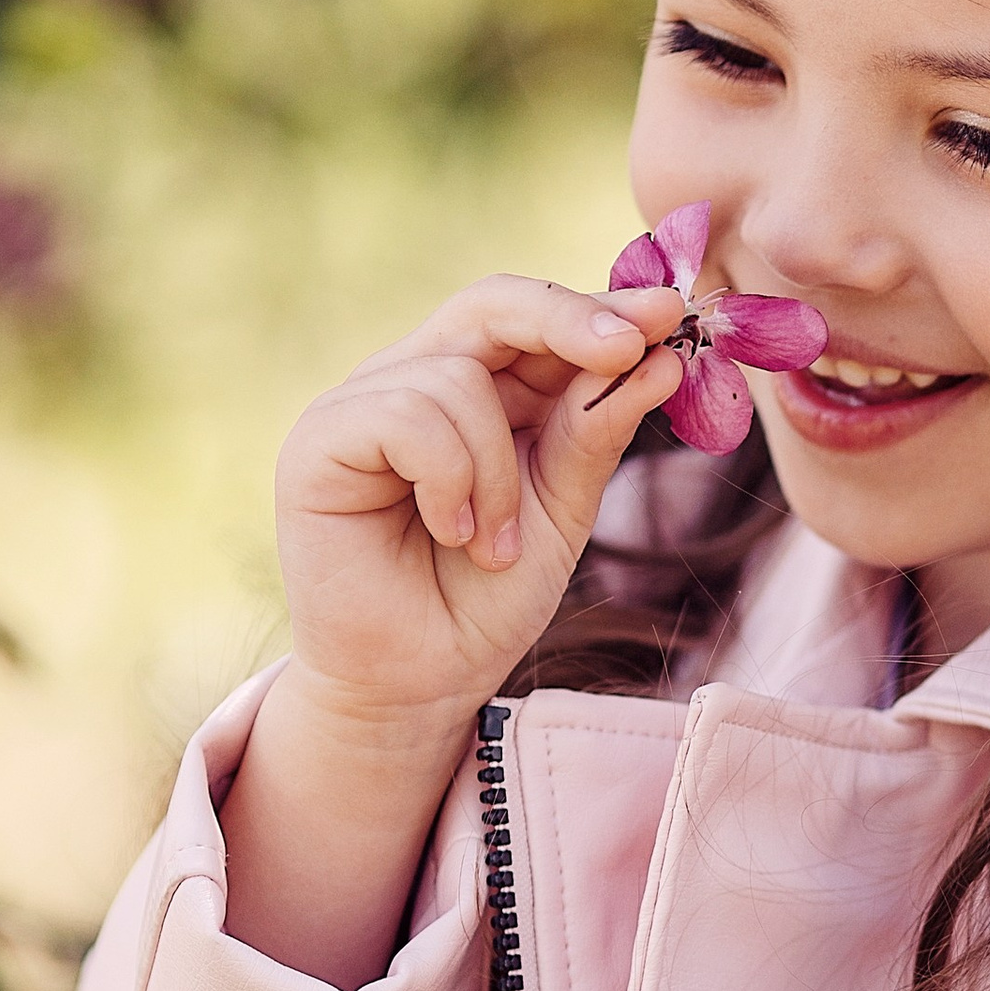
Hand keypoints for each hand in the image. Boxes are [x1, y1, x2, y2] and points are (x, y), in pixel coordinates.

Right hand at [223, 271, 681, 986]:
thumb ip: (595, 430)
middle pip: (490, 304)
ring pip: (459, 375)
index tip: (671, 314)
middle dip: (568, 322)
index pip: (533, 317)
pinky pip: (407, 415)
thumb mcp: (562, 508)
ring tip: (494, 543)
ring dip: (499, 468)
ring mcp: (359, 404)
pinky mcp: (318, 443)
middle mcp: (412, 378)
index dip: (600, 308)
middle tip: (627, 347)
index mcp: (476, 388)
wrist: (420, 686)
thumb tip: (659, 353)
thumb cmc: (484, 598)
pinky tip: (452, 533)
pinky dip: (451, 479)